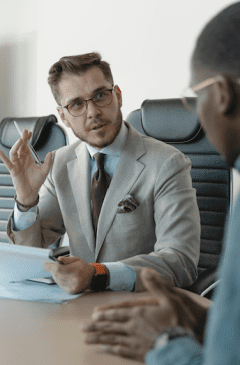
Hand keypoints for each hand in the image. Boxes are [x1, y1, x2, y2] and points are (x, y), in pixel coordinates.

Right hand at [0, 129, 51, 204]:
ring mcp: (16, 164)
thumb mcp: (44, 171)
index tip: (29, 132)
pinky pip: (7, 162)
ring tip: (21, 140)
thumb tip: (51, 153)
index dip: (27, 139)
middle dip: (22, 139)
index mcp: (28, 159)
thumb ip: (47, 162)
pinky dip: (2, 157)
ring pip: (14, 152)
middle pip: (20, 147)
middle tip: (25, 131)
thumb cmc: (36, 182)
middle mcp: (21, 160)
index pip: (27, 146)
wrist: (31, 192)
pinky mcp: (13, 170)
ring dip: (17, 145)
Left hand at [43, 256, 95, 293]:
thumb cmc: (83, 267)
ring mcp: (72, 287)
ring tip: (61, 271)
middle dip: (52, 270)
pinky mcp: (70, 291)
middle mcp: (74, 280)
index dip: (50, 267)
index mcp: (76, 270)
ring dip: (56, 275)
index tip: (45, 265)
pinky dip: (59, 281)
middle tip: (53, 267)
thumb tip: (58, 260)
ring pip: (57, 281)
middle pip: (56, 275)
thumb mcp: (76, 259)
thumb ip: (66, 259)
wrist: (91, 277)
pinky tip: (64, 277)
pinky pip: (60, 285)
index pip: (58, 269)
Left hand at [82, 268, 208, 360]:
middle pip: (110, 326)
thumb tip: (146, 270)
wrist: (183, 346)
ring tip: (87, 340)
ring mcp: (135, 341)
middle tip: (82, 328)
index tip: (93, 315)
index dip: (105, 314)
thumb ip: (157, 285)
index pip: (117, 313)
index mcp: (139, 313)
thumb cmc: (179, 321)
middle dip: (96, 326)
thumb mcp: (170, 298)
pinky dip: (111, 349)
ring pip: (112, 339)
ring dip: (99, 338)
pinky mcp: (139, 353)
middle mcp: (133, 327)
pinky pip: (122, 351)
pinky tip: (104, 349)